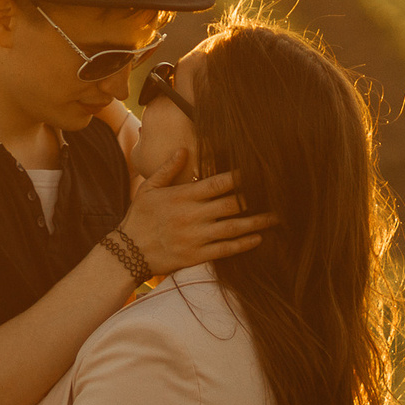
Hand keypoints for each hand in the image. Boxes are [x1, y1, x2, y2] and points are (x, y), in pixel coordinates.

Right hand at [117, 148, 276, 273]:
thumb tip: (184, 149)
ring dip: (258, 221)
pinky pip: (226, 249)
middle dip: (256, 198)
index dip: (241, 177)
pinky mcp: (196, 255)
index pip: (218, 183)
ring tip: (277, 217)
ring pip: (234, 227)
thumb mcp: (148, 189)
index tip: (259, 171)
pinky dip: (244, 243)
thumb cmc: (138, 219)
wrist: (126, 253)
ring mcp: (196, 237)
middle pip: (233, 204)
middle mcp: (193, 215)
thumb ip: (167, 169)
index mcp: (183, 196)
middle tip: (277, 193)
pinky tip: (258, 238)